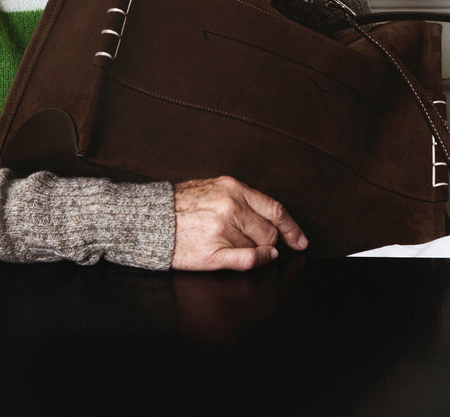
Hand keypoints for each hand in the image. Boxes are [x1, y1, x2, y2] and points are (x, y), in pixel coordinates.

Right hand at [171, 176, 307, 270]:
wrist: (149, 220)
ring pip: (259, 247)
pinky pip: (248, 260)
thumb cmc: (180, 206)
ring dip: (252, 249)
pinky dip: (258, 261)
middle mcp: (230, 207)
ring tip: (229, 242)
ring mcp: (222, 231)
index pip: (275, 209)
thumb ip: (243, 200)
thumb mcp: (214, 189)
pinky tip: (257, 258)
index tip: (300, 240)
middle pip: (270, 232)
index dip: (292, 227)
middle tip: (251, 241)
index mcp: (232, 188)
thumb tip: (273, 221)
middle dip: (268, 240)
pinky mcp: (212, 253)